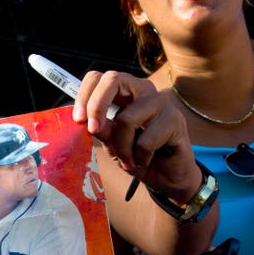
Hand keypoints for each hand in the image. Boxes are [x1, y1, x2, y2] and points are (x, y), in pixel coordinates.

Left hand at [73, 70, 199, 203]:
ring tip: (127, 160)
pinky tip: (144, 162)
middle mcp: (143, 90)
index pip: (98, 78)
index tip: (78, 119)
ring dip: (121, 148)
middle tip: (93, 131)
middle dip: (96, 106)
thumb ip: (101, 129)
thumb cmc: (137, 156)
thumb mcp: (112, 143)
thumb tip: (86, 120)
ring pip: (126, 119)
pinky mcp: (175, 120)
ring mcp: (161, 102)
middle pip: (113, 80)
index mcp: (125, 91)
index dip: (84, 95)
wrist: (167, 177)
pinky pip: (145, 141)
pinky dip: (139, 158)